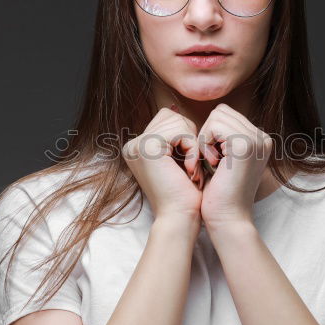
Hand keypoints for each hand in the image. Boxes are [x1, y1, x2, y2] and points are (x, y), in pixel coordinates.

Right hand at [122, 105, 203, 222]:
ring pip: (177, 121)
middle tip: (190, 168)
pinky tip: (189, 169)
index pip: (166, 118)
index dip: (185, 135)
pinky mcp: (148, 147)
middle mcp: (132, 145)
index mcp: (136, 147)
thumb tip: (174, 106)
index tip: (188, 162)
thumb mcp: (177, 158)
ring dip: (192, 145)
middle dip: (189, 138)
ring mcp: (137, 145)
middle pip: (171, 116)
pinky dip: (192, 148)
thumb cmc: (184, 194)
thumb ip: (173, 135)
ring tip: (190, 170)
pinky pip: (181, 131)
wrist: (180, 218)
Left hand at [196, 103, 273, 228]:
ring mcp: (256, 139)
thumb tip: (212, 114)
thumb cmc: (220, 193)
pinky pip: (213, 126)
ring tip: (211, 163)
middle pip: (221, 111)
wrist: (227, 218)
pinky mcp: (245, 144)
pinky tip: (212, 163)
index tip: (212, 160)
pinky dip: (205, 143)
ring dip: (205, 139)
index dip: (210, 134)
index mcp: (260, 140)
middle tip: (210, 161)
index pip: (226, 114)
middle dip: (207, 134)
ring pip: (217, 116)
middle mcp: (263, 137)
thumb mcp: (224, 159)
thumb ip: (223, 138)